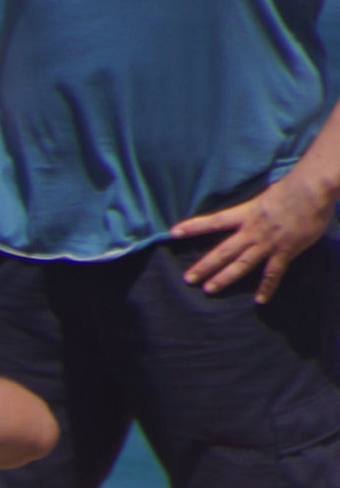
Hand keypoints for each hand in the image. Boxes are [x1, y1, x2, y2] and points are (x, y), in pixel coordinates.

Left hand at [172, 170, 339, 302]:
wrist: (313, 189)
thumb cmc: (294, 186)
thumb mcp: (266, 195)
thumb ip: (256, 207)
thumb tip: (254, 210)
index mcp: (246, 214)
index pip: (214, 221)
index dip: (194, 227)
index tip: (174, 233)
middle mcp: (252, 231)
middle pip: (223, 252)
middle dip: (204, 266)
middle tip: (188, 279)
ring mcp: (267, 243)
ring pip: (241, 265)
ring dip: (224, 278)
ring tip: (208, 289)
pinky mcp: (285, 251)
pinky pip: (273, 273)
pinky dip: (267, 287)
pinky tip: (260, 301)